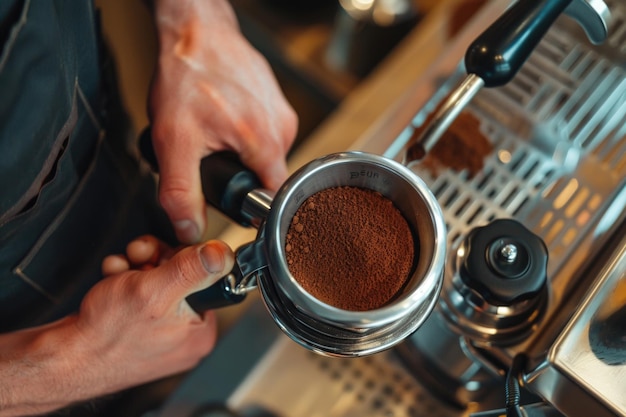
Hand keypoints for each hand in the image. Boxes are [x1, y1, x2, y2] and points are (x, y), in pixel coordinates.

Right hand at [0, 238, 234, 415]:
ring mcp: (162, 334)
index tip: (168, 257)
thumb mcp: (156, 289)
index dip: (187, 260)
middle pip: (183, 277)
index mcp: (201, 332)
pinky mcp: (140, 330)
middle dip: (156, 262)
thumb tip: (222, 253)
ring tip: (120, 273)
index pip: (210, 279)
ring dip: (137, 268)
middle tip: (138, 262)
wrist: (66, 356)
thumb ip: (193, 268)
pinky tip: (112, 281)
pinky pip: (142, 293)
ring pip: (159, 280)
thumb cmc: (107, 335)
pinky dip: (125, 281)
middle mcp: (186, 336)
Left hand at [148, 0, 297, 243]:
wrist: (195, 30)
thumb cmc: (188, 75)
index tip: (227, 200)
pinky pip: (263, 132)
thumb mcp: (175, 140)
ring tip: (215, 133)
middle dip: (236, 176)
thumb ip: (181, 192)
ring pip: (263, 155)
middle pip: (265, 177)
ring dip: (239, 154)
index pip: (272, 200)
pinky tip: (222, 118)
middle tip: (210, 157)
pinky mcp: (276, 100)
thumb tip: (189, 229)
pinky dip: (242, 133)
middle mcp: (284, 128)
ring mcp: (282, 112)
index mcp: (267, 143)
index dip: (247, 208)